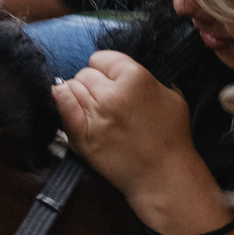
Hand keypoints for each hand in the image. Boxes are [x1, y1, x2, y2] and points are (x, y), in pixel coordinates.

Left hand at [51, 51, 230, 234]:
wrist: (163, 176)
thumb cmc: (171, 137)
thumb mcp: (172, 96)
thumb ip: (149, 77)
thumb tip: (125, 71)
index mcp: (136, 77)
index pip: (101, 58)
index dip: (105, 68)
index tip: (110, 80)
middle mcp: (113, 94)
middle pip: (85, 73)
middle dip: (92, 82)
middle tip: (103, 98)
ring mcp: (97, 116)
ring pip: (72, 88)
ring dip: (79, 94)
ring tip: (92, 107)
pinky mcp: (84, 137)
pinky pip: (63, 107)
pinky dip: (62, 100)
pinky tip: (64, 98)